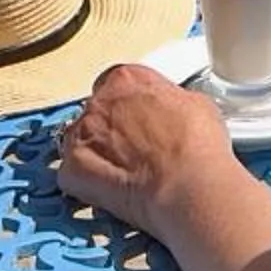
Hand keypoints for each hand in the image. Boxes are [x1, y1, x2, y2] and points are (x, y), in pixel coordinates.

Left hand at [55, 63, 242, 238]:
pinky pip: (72, 174)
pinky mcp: (72, 169)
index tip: (138, 120)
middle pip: (96, 112)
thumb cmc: (197, 146)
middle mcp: (99, 101)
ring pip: (80, 142)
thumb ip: (169, 100)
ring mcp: (80, 135)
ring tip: (125, 176)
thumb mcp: (195, 103)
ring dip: (96, 155)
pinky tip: (111, 192)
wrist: (188, 184)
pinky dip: (87, 184)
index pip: (116, 84)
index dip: (128, 105)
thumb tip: (169, 112)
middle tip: (135, 152)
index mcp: (127, 79)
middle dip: (111, 130)